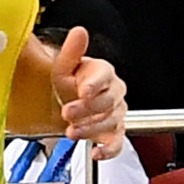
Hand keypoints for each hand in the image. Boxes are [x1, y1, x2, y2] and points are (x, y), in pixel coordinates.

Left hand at [49, 24, 126, 144]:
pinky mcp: (113, 133)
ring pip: (111, 123)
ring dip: (91, 129)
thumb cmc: (68, 83)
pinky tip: (96, 152)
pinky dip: (109, 150)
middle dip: (87, 109)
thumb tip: (79, 32)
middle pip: (108, 101)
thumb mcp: (64, 66)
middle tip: (67, 112)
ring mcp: (115, 114)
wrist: (65, 102)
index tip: (83, 90)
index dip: (95, 84)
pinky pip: (118, 143)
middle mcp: (113, 92)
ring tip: (71, 132)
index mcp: (103, 72)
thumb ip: (72, 51)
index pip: (105, 75)